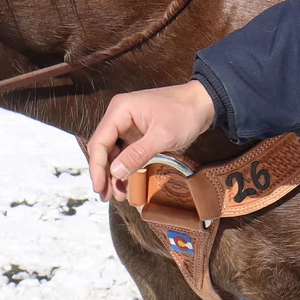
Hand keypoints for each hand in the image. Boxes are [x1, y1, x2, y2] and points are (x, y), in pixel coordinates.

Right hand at [86, 81, 216, 200]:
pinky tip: (126, 183)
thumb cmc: (184, 114)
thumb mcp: (162, 137)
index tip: (99, 188)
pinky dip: (124, 167)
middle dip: (104, 173)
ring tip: (118, 195)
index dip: (97, 167)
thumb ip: (137, 155)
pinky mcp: (135, 132)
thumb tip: (115, 172)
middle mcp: (119, 115)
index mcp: (120, 110)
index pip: (100, 141)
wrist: (202, 103)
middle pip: (103, 148)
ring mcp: (127, 124)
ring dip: (113, 173)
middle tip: (106, 196)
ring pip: (112, 152)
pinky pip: (124, 152)